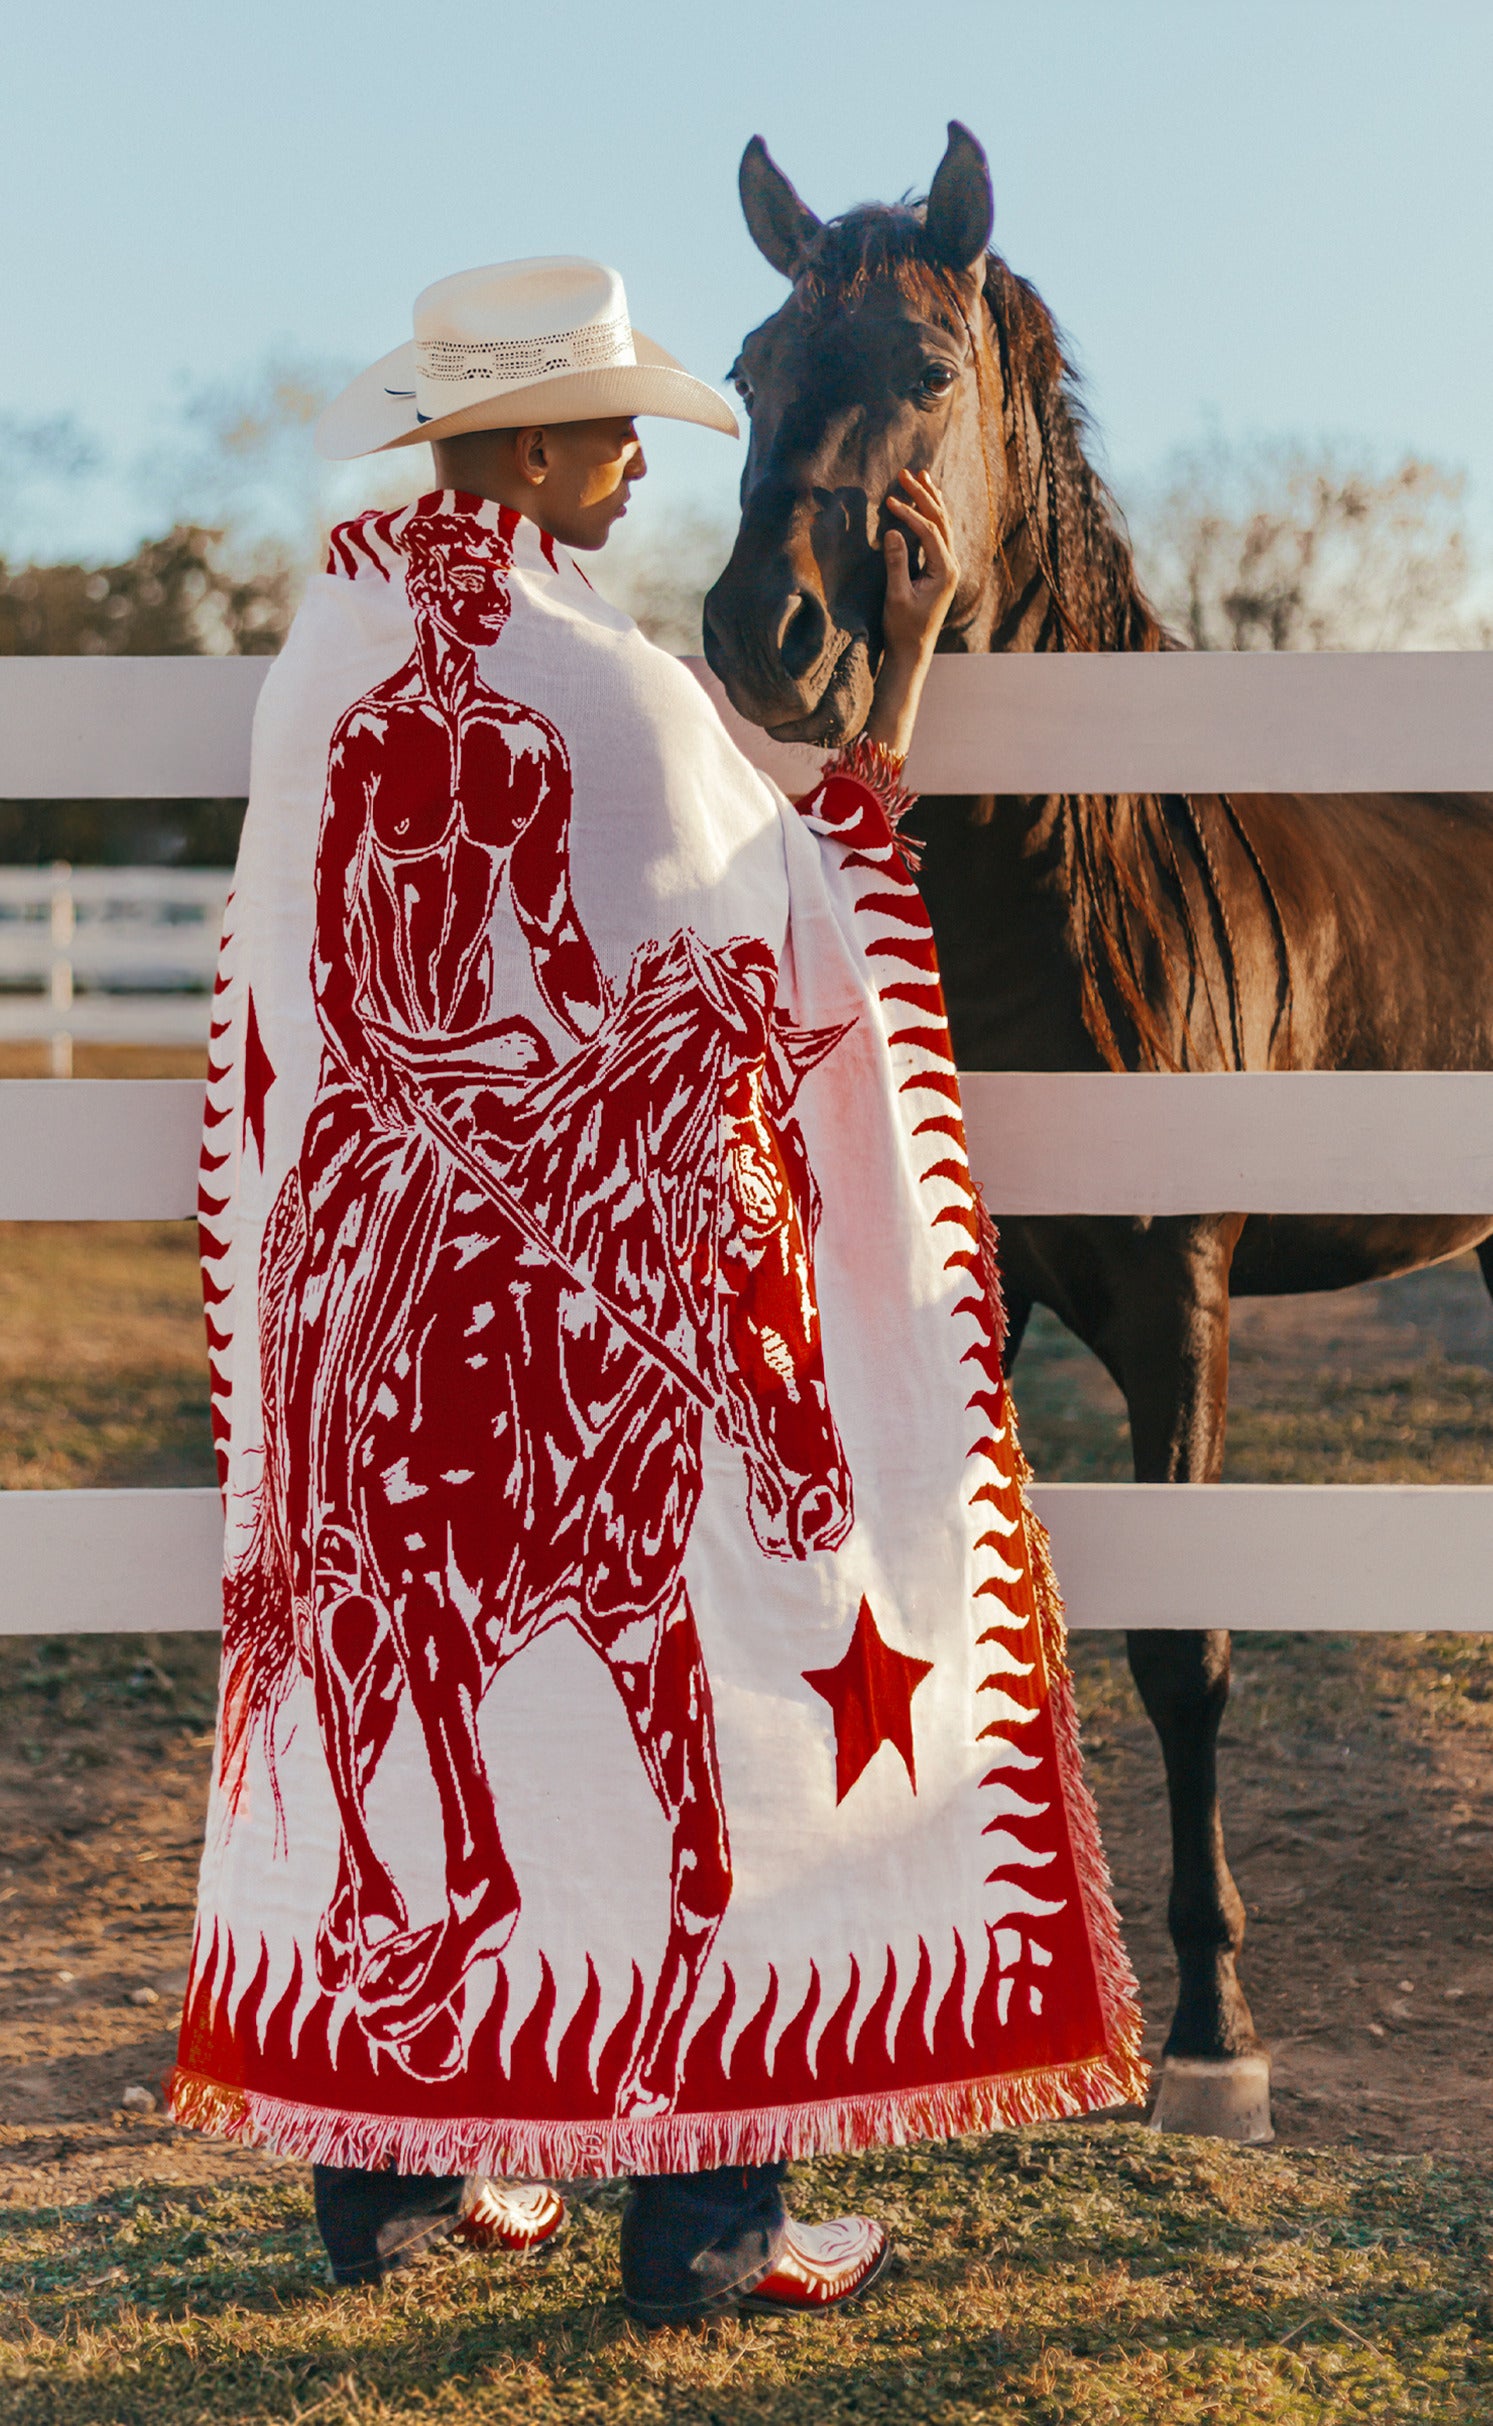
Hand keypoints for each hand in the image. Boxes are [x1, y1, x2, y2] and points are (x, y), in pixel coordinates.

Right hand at [866, 469, 959, 759]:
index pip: (928, 531)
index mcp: (944, 571)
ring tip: (921, 476)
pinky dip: (931, 514)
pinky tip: (925, 502)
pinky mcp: (940, 569)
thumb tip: (893, 531)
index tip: (889, 500)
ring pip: (943, 524)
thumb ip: (896, 563)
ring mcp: (948, 566)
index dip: (909, 514)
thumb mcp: (896, 597)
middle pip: (941, 520)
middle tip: (906, 473)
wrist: (913, 651)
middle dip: (924, 495)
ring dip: (931, 499)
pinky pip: (939, 534)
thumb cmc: (903, 628)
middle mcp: (952, 565)